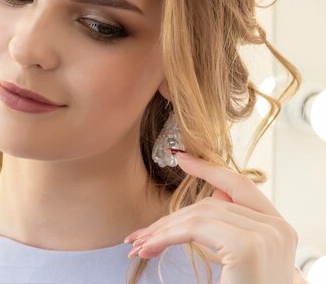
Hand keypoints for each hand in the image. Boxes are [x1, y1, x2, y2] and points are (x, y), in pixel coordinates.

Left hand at [124, 152, 300, 283]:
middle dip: (171, 218)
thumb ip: (229, 228)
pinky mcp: (247, 246)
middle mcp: (278, 228)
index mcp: (278, 229)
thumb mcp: (238, 259)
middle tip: (140, 236)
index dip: (209, 169)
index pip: (241, 186)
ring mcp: (266, 235)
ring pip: (199, 214)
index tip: (180, 157)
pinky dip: (166, 236)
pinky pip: (195, 228)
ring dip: (163, 229)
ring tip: (139, 245)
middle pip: (212, 204)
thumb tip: (208, 200)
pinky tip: (148, 248)